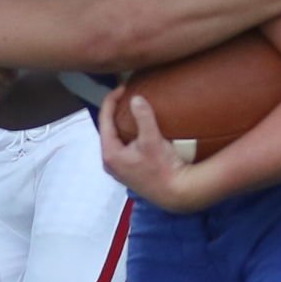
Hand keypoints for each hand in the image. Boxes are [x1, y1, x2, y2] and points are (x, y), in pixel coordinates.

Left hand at [98, 87, 202, 211]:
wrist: (176, 193)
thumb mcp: (152, 140)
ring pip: (115, 139)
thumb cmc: (163, 169)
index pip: (104, 120)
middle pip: (107, 129)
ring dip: (121, 123)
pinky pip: (122, 147)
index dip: (111, 100)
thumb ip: (143, 117)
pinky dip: (127, 135)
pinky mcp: (128, 171)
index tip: (122, 88)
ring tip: (131, 109)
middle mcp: (110, 163)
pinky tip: (138, 129)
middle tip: (125, 96)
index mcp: (110, 154)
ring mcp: (118, 169)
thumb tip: (136, 98)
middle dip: (114, 111)